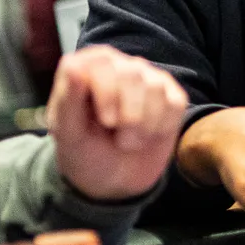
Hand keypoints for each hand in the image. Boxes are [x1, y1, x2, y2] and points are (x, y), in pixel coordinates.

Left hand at [48, 46, 187, 201]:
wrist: (113, 181)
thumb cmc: (84, 152)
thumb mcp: (68, 133)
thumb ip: (67, 98)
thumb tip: (73, 65)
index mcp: (88, 67)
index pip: (102, 62)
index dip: (108, 93)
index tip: (107, 122)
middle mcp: (119, 65)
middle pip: (132, 74)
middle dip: (128, 114)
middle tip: (118, 140)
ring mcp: (148, 78)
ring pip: (155, 88)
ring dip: (144, 125)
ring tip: (129, 141)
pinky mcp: (172, 95)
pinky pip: (176, 103)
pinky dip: (162, 127)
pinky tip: (148, 136)